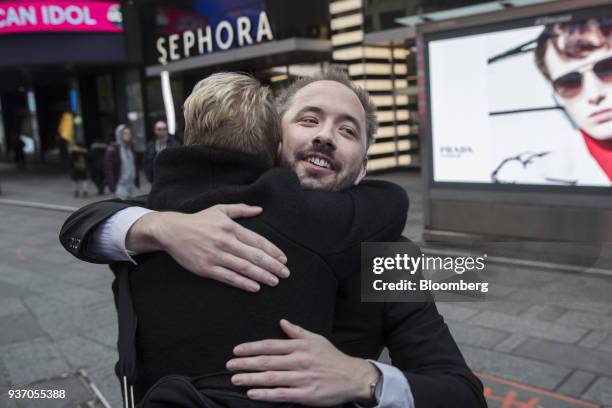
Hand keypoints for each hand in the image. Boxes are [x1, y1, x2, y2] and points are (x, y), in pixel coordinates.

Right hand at [126, 204, 288, 291]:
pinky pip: (228, 277)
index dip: (272, 250)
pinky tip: (255, 287)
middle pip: (254, 255)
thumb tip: (260, 209)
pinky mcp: (206, 268)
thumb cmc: (199, 220)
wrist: (172, 231)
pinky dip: (243, 283)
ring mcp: (215, 256)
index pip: (257, 240)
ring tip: (274, 281)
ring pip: (243, 267)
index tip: (284, 259)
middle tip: (285, 273)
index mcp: (230, 227)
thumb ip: (241, 209)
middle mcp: (225, 241)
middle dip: (272, 265)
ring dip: (261, 275)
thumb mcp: (220, 209)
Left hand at [226, 319, 379, 405]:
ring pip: (271, 378)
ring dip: (251, 378)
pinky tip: (252, 393)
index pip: (270, 345)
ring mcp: (302, 379)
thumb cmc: (332, 358)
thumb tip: (282, 322)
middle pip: (267, 362)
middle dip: (245, 363)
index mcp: (300, 346)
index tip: (237, 350)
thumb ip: (297, 331)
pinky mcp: (306, 395)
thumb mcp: (316, 339)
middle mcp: (299, 361)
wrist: (352, 377)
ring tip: (235, 379)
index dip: (252, 348)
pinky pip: (281, 394)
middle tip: (229, 365)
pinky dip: (265, 394)